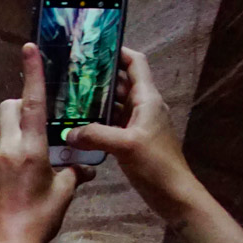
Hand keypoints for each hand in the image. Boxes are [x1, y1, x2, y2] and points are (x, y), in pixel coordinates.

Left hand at [0, 44, 94, 242]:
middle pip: (8, 110)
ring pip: (2, 138)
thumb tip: (86, 167)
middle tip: (36, 125)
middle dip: (20, 108)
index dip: (32, 73)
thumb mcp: (64, 195)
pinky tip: (13, 190)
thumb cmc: (39, 220)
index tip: (30, 48)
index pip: (33, 101)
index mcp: (30, 148)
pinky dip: (4, 166)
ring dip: (15, 143)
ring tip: (28, 174)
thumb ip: (73, 174)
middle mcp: (5, 148)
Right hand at [66, 47, 199, 224]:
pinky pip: (111, 122)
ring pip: (114, 103)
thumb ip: (95, 135)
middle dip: (97, 75)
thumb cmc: (156, 165)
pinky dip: (96, 120)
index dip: (118, 50)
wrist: (175, 195)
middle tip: (69, 72)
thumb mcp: (125, 146)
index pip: (135, 62)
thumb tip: (68, 133)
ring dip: (94, 100)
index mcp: (147, 98)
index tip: (92, 47)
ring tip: (67, 95)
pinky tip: (76, 124)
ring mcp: (138, 123)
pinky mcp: (132, 139)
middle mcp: (143, 106)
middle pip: (120, 81)